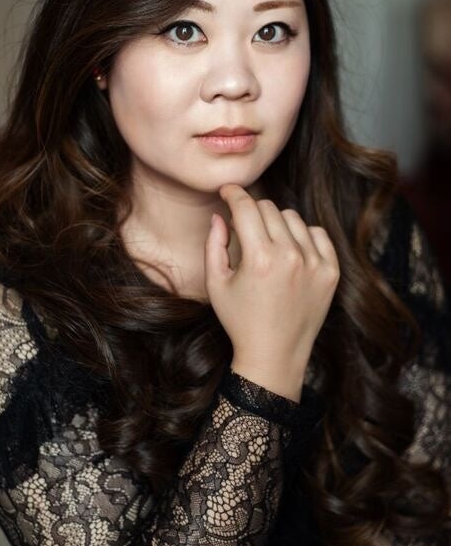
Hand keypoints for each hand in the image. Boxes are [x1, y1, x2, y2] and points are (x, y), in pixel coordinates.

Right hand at [204, 184, 339, 398]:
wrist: (274, 355)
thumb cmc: (240, 321)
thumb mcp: (216, 284)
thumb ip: (213, 244)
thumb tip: (220, 215)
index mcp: (259, 258)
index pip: (246, 206)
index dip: (234, 193)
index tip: (228, 191)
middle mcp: (290, 256)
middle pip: (269, 209)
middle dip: (251, 211)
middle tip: (243, 225)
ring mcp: (315, 264)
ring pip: (293, 218)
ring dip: (276, 223)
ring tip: (266, 243)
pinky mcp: (331, 272)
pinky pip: (317, 234)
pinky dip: (302, 235)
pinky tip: (290, 250)